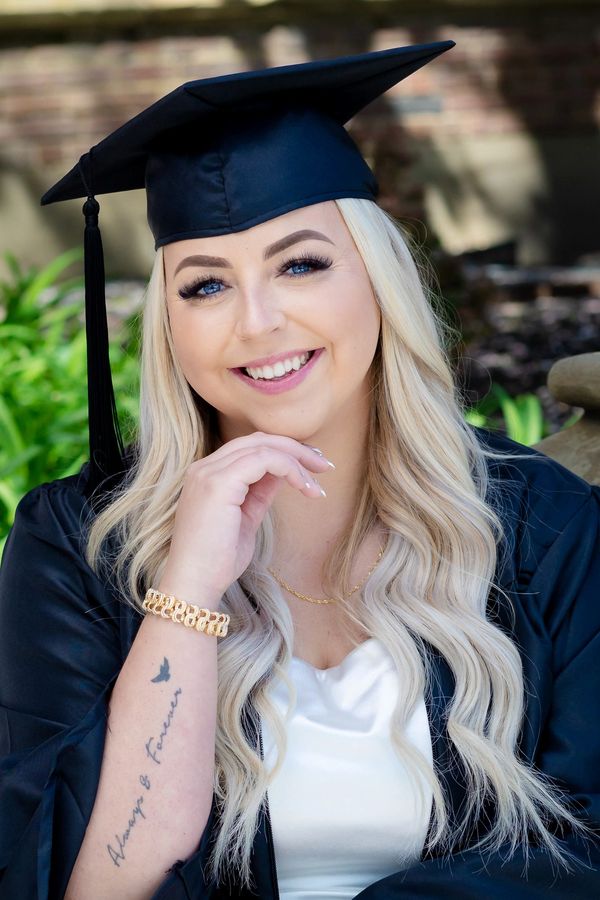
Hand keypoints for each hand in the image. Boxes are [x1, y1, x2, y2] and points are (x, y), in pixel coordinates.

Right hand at [158, 432, 331, 607]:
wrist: (195, 584)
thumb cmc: (218, 560)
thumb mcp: (247, 518)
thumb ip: (261, 491)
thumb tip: (284, 472)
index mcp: (207, 475)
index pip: (249, 447)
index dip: (284, 451)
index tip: (311, 466)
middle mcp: (204, 468)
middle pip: (257, 440)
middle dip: (295, 449)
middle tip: (324, 465)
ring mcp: (209, 473)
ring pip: (263, 447)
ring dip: (298, 461)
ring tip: (317, 484)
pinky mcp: (218, 483)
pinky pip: (264, 460)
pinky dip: (290, 469)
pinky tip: (305, 488)